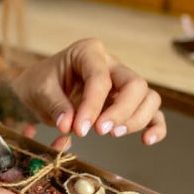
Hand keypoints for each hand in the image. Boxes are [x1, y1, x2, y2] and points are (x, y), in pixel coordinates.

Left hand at [9, 38, 165, 148]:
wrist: (38, 90)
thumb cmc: (40, 84)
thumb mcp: (38, 91)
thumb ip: (54, 105)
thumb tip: (69, 125)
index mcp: (88, 52)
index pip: (100, 78)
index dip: (92, 105)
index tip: (80, 129)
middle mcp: (112, 64)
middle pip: (135, 84)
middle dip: (121, 111)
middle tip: (100, 131)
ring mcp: (122, 83)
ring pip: (148, 97)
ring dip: (135, 119)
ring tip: (112, 134)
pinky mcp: (127, 103)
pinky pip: (151, 112)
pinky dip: (155, 126)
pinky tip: (147, 140)